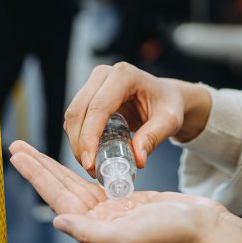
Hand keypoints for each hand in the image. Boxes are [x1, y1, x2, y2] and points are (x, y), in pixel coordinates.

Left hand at [9, 141, 241, 242]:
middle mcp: (99, 222)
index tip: (18, 156)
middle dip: (38, 167)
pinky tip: (68, 162)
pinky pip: (94, 182)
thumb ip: (92, 233)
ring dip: (53, 167)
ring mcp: (111, 212)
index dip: (37, 176)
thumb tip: (59, 223)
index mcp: (96, 231)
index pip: (58, 199)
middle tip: (15, 147)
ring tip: (32, 152)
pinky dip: (79, 170)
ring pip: (74, 184)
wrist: (203, 230)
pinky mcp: (126, 201)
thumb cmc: (172, 235)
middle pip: (60, 189)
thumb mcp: (130, 237)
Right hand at [64, 62, 210, 174]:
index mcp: (124, 75)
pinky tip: (91, 153)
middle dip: (79, 143)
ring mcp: (94, 83)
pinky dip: (79, 137)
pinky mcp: (88, 94)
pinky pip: (75, 118)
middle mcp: (104, 74)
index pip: (98, 108)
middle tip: (90, 169)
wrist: (166, 97)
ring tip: (91, 165)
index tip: (89, 163)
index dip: (89, 137)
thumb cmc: (168, 104)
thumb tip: (138, 160)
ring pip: (72, 115)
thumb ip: (153, 137)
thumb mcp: (169, 121)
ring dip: (77, 142)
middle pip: (79, 111)